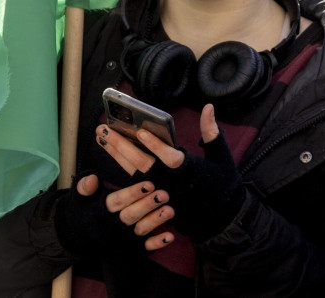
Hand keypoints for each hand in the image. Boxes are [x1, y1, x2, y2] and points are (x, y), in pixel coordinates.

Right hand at [53, 174, 174, 255]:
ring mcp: (124, 236)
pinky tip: (170, 237)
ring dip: (155, 221)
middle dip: (147, 205)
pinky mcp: (132, 246)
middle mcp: (114, 224)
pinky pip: (145, 246)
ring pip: (140, 229)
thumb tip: (91, 178)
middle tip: (163, 195)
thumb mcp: (81, 199)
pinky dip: (157, 242)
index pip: (118, 201)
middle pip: (131, 215)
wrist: (79, 238)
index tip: (149, 185)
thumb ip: (85, 188)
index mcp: (103, 210)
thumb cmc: (86, 211)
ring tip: (170, 211)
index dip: (133, 193)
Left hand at [99, 104, 245, 240]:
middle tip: (105, 130)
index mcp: (189, 171)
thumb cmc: (222, 184)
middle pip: (142, 164)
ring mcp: (160, 190)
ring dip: (117, 154)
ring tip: (103, 138)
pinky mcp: (154, 198)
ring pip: (133, 172)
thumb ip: (211, 132)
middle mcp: (170, 181)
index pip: (170, 158)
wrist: (220, 216)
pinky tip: (113, 153)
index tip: (141, 132)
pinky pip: (133, 181)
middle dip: (122, 146)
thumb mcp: (221, 157)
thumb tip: (208, 107)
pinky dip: (123, 166)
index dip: (156, 145)